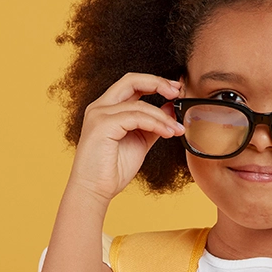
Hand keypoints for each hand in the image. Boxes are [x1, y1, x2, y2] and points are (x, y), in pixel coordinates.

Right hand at [64, 72, 185, 204]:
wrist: (94, 191)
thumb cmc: (112, 170)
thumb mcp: (140, 141)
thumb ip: (153, 123)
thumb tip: (170, 108)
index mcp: (106, 109)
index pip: (131, 84)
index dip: (155, 82)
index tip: (175, 90)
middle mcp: (99, 107)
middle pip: (131, 80)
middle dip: (158, 83)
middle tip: (177, 92)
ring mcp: (99, 115)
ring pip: (140, 104)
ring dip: (163, 117)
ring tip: (176, 130)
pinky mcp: (102, 125)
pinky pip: (137, 118)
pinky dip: (156, 124)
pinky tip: (167, 133)